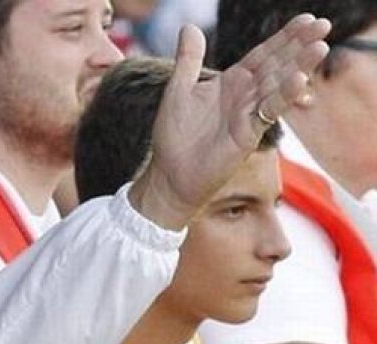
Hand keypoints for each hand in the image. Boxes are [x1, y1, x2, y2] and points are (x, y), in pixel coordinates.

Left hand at [130, 15, 330, 229]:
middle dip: (299, 45)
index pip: (263, 54)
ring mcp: (249, 114)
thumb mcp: (178, 90)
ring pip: (277, 86)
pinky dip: (282, 96)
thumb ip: (188, 59)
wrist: (169, 175)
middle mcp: (245, 96)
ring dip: (299, 67)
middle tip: (324, 24)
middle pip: (277, 65)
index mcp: (232, 82)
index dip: (284, 37)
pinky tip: (298, 80)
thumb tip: (189, 26)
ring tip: (320, 47)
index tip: (306, 18)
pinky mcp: (247, 134)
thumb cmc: (174, 136)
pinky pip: (267, 112)